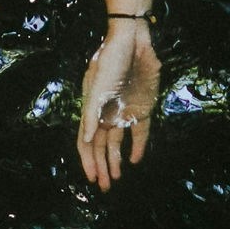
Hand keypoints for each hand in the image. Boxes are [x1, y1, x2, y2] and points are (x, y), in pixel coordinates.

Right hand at [75, 18, 158, 188]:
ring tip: (117, 178)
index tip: (92, 178)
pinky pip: (139, 132)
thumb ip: (92, 113)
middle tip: (105, 187)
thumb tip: (87, 138)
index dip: (88, 161)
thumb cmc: (110, 61)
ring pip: (117, 143)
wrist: (133, 41)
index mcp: (92, 110)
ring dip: (116, 160)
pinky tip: (135, 160)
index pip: (86, 142)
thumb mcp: (98, 86)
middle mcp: (106, 114)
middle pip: (101, 147)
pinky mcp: (142, 108)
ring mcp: (124, 112)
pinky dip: (137, 146)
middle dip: (102, 167)